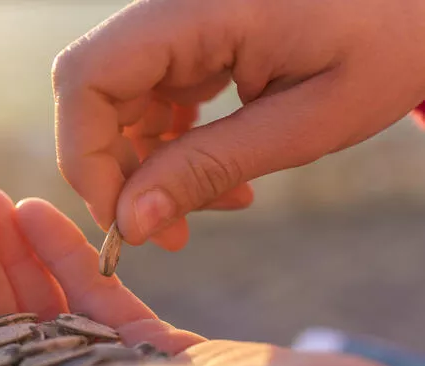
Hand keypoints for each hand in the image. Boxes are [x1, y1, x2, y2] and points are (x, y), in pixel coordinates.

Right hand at [52, 0, 424, 250]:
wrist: (421, 0)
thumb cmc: (389, 42)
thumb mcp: (306, 121)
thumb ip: (211, 167)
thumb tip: (130, 223)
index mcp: (198, 10)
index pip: (87, 77)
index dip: (84, 155)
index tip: (121, 220)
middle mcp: (172, 10)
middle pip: (93, 95)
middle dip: (116, 174)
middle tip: (163, 233)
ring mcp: (179, 25)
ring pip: (119, 106)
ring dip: (149, 168)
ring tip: (216, 205)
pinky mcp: (192, 43)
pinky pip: (153, 101)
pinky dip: (171, 149)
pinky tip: (220, 177)